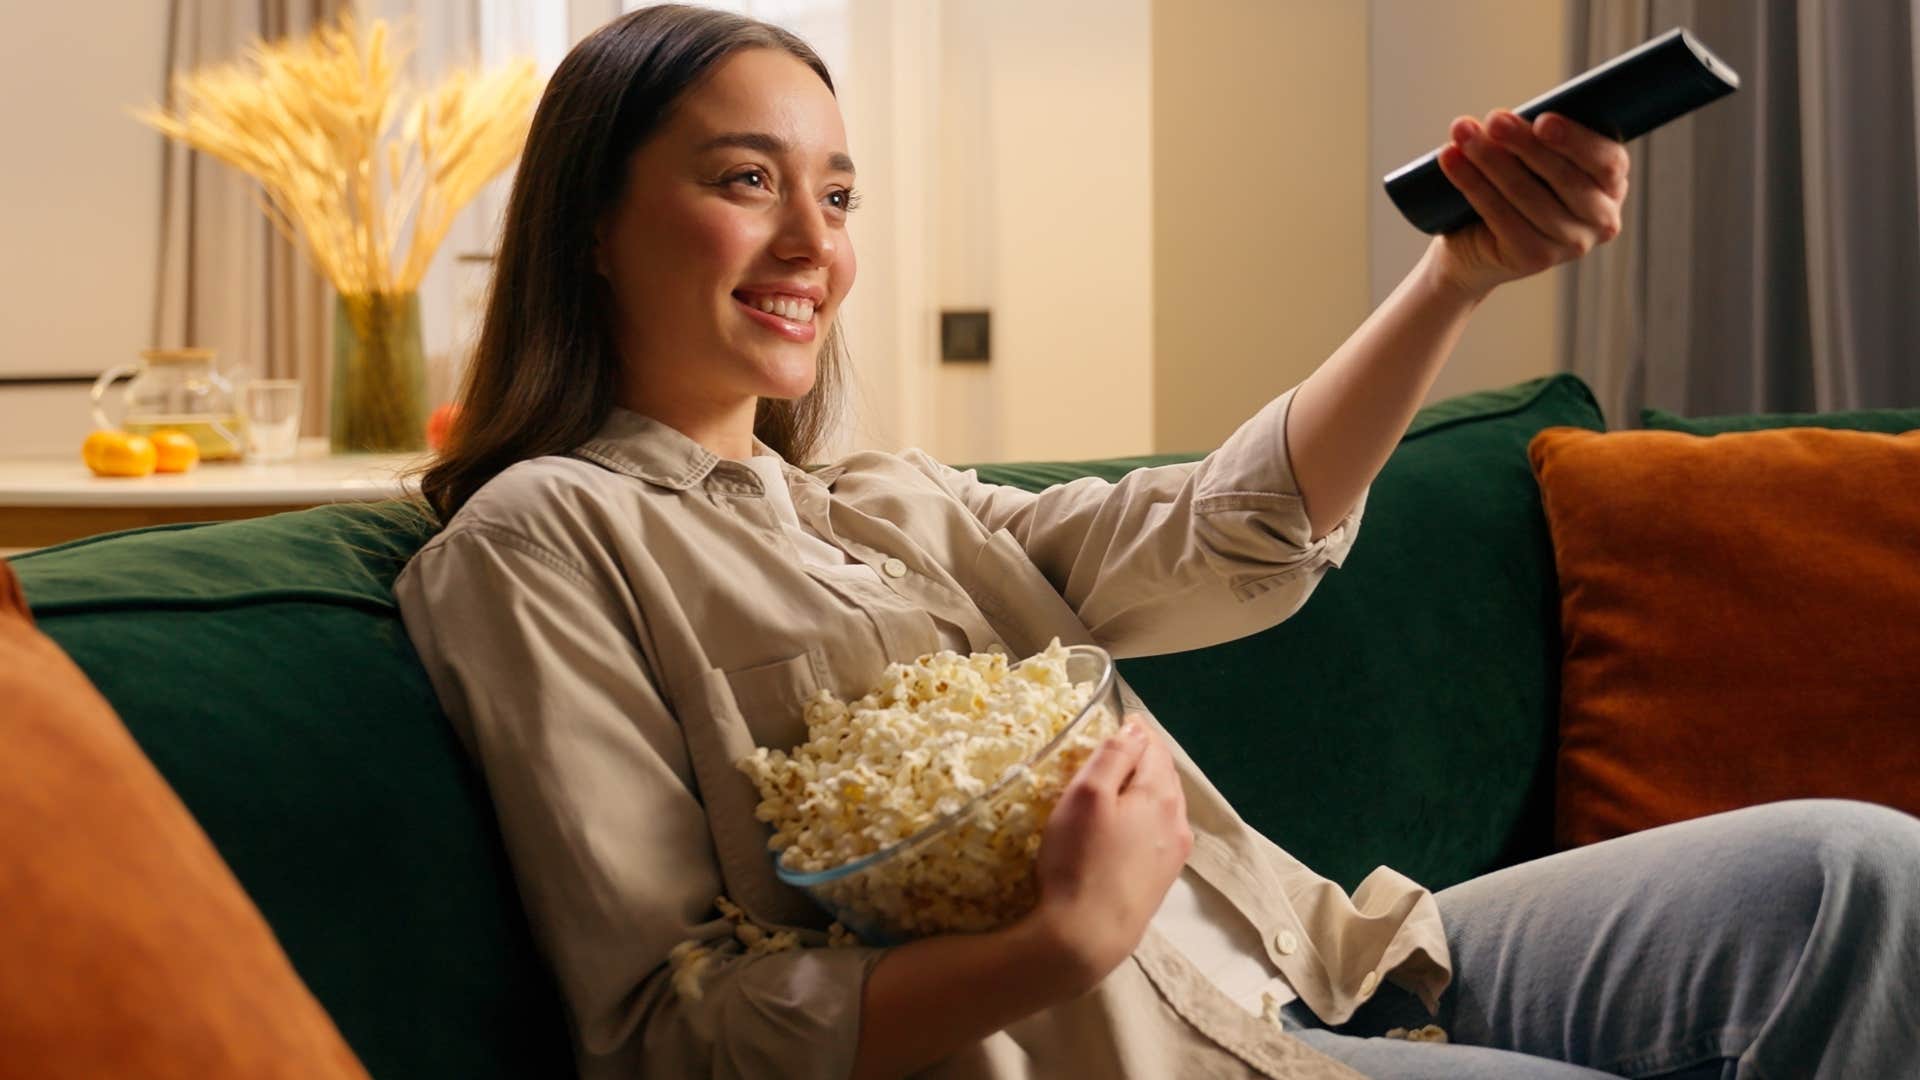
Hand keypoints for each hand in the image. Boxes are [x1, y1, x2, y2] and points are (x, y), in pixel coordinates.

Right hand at [1018, 715, 1192, 995]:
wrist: (1087, 938)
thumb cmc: (1079, 861)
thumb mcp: (1086, 796)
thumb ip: (1113, 756)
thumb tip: (1136, 729)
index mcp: (1160, 795)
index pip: (1153, 747)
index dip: (1134, 731)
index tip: (1116, 722)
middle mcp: (1176, 822)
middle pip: (1163, 776)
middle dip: (1142, 758)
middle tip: (1112, 751)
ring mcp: (1172, 855)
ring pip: (1162, 806)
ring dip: (1144, 790)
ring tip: (1116, 787)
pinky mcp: (1160, 881)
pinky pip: (1157, 834)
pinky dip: (1143, 819)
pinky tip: (1124, 830)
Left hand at [1430, 109, 1631, 301]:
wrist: (1475, 246)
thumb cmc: (1511, 185)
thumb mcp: (1532, 156)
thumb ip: (1536, 135)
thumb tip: (1505, 115)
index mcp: (1612, 183)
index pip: (1607, 161)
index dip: (1575, 141)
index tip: (1542, 120)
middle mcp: (1601, 218)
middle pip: (1563, 178)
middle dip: (1523, 143)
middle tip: (1492, 119)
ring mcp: (1571, 244)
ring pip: (1528, 196)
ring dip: (1491, 160)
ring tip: (1462, 134)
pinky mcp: (1535, 259)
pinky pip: (1502, 218)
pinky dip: (1474, 186)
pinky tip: (1453, 162)